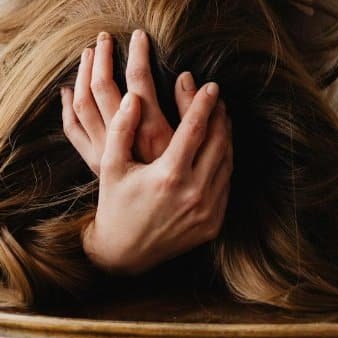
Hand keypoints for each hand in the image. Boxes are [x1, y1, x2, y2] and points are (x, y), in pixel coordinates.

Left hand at [60, 29, 198, 172]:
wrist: (149, 227)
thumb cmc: (178, 183)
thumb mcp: (190, 147)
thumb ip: (189, 111)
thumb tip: (186, 75)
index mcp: (150, 131)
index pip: (139, 80)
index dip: (138, 53)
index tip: (139, 34)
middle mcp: (122, 139)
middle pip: (104, 86)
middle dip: (103, 56)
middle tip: (105, 36)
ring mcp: (102, 149)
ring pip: (83, 103)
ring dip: (84, 73)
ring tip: (89, 52)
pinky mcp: (92, 160)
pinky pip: (72, 127)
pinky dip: (68, 105)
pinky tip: (68, 88)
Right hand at [80, 81, 232, 274]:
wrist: (124, 252)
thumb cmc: (115, 203)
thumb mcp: (112, 165)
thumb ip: (121, 128)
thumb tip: (134, 96)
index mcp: (169, 175)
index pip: (195, 129)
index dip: (203, 104)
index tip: (210, 85)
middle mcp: (193, 193)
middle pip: (217, 142)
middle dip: (220, 116)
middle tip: (217, 98)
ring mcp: (207, 210)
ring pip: (226, 162)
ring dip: (225, 137)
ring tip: (220, 117)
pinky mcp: (213, 223)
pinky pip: (225, 184)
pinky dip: (225, 161)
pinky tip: (218, 148)